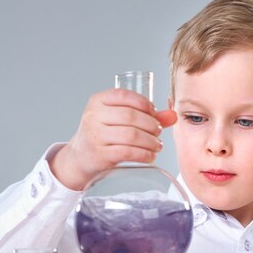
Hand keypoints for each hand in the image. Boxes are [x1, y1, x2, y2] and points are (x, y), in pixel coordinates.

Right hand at [49, 89, 176, 190]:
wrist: (80, 157)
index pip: (124, 96)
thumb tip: (172, 115)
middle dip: (150, 124)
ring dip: (150, 142)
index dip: (143, 103)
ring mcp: (96, 136)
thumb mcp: (117, 119)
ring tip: (157, 145)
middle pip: (131, 116)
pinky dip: (143, 155)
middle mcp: (94, 116)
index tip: (154, 112)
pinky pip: (127, 153)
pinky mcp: (100, 155)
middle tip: (158, 132)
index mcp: (98, 101)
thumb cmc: (102, 135)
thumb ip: (145, 115)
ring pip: (131, 136)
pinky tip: (150, 156)